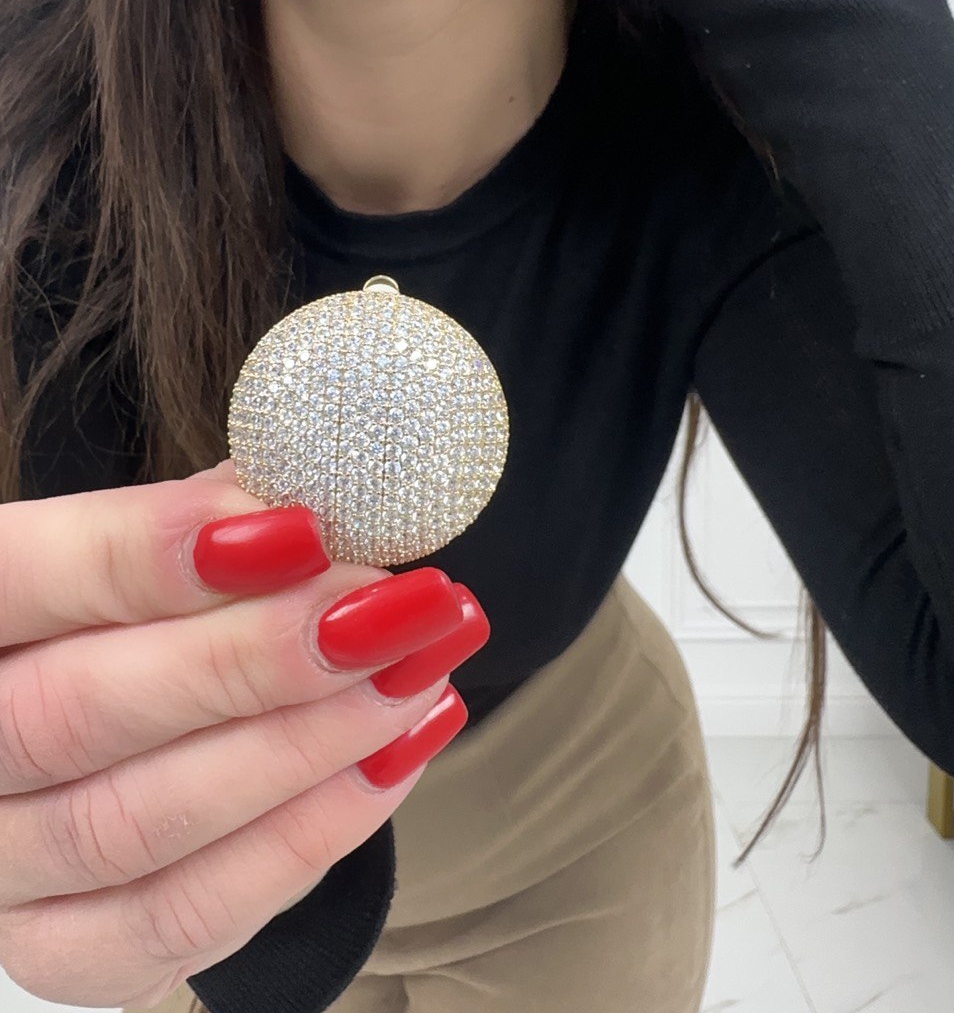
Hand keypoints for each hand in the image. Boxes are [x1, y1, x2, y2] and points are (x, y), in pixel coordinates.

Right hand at [0, 461, 486, 1006]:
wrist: (95, 733)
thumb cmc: (122, 618)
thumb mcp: (137, 545)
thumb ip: (206, 522)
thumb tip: (315, 505)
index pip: (20, 581)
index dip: (149, 553)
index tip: (298, 531)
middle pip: (76, 715)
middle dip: (254, 659)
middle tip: (388, 609)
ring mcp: (0, 867)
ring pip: (136, 826)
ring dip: (304, 746)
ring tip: (416, 674)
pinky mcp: (66, 944)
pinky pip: (180, 919)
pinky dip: (303, 841)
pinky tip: (394, 760)